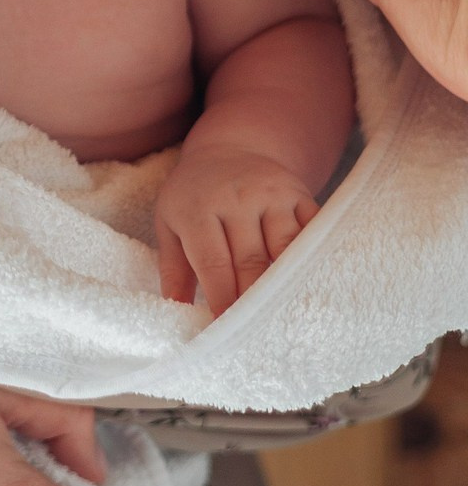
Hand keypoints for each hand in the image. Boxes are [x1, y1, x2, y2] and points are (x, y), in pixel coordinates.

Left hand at [155, 145, 317, 314]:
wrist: (228, 148)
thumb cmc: (193, 196)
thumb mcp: (169, 223)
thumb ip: (172, 270)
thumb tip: (177, 313)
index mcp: (198, 208)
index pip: (213, 263)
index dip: (222, 300)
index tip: (227, 331)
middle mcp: (236, 198)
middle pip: (251, 261)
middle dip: (254, 301)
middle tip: (259, 337)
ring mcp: (271, 194)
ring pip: (286, 249)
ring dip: (288, 286)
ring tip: (289, 319)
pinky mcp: (299, 194)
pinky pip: (313, 231)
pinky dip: (315, 260)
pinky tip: (315, 286)